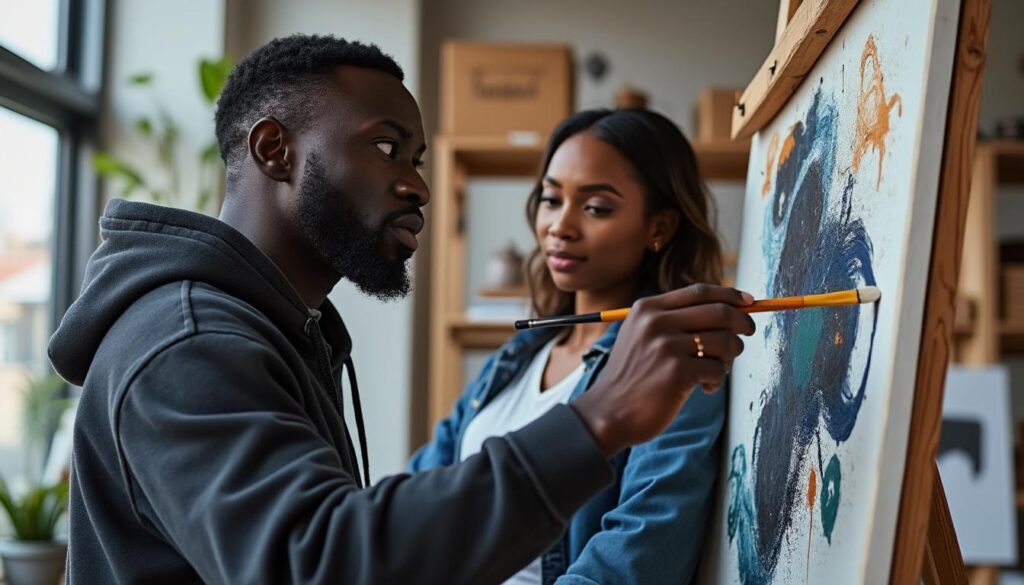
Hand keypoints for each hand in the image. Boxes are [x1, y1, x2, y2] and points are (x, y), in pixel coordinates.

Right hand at [572, 284, 755, 456]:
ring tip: (715, 371)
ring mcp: (666, 346)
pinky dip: (717, 381)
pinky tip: (702, 389)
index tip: (749, 301)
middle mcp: (656, 322)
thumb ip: (675, 320)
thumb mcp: (642, 336)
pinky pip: (717, 370)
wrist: (608, 412)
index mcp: (648, 308)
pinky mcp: (677, 372)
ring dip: (729, 358)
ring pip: (725, 341)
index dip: (730, 295)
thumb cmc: (633, 377)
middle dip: (743, 323)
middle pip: (720, 312)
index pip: (700, 291)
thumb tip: (729, 310)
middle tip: (747, 335)